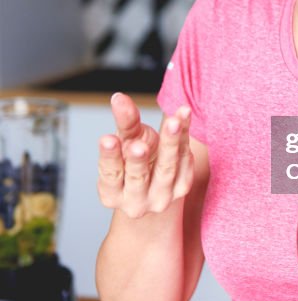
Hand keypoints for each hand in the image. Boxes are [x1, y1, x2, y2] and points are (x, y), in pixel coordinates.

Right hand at [97, 92, 193, 218]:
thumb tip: (119, 98)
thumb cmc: (135, 158)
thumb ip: (125, 123)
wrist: (157, 179)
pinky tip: (184, 115)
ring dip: (170, 143)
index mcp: (112, 194)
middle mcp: (135, 202)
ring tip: (172, 122)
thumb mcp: (126, 141)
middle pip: (138, 177)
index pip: (110, 174)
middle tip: (140, 144)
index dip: (109, 157)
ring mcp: (161, 197)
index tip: (108, 138)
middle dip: (138, 160)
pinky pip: (185, 159)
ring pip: (166, 169)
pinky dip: (185, 136)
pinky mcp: (182, 188)